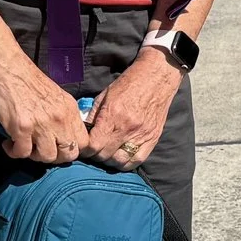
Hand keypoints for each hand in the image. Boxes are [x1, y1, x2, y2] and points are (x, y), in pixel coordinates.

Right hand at [0, 54, 88, 165]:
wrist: (8, 68)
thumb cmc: (28, 81)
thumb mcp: (56, 97)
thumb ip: (63, 117)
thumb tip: (63, 137)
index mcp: (70, 110)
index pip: (83, 142)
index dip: (71, 150)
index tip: (58, 148)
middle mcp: (59, 119)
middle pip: (68, 154)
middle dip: (54, 157)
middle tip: (39, 149)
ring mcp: (41, 124)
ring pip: (46, 157)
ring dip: (34, 156)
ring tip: (24, 145)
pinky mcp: (22, 128)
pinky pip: (22, 153)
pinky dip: (14, 152)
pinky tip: (9, 143)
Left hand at [87, 47, 181, 168]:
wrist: (157, 77)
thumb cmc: (129, 83)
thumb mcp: (105, 94)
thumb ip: (93, 114)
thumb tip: (83, 131)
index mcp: (113, 115)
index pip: (94, 145)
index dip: (85, 150)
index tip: (84, 147)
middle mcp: (127, 128)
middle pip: (105, 155)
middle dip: (95, 155)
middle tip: (94, 150)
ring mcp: (141, 135)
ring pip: (120, 161)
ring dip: (110, 161)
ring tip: (107, 154)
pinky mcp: (153, 138)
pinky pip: (137, 160)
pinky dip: (127, 163)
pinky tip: (121, 157)